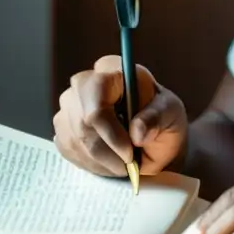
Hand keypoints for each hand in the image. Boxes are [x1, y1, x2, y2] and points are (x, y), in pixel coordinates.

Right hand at [53, 55, 187, 177]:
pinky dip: (92, 164)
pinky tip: (110, 162)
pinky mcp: (63, 128)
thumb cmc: (162, 120)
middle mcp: (84, 83)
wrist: (152, 141)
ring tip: (124, 163)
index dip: (109, 125)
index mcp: (113, 69)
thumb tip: (137, 132)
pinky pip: (69, 150)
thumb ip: (156, 118)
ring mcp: (69, 106)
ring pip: (75, 139)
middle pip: (81, 119)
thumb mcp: (170, 114)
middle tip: (130, 163)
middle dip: (107, 150)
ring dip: (102, 160)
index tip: (129, 151)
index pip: (96, 89)